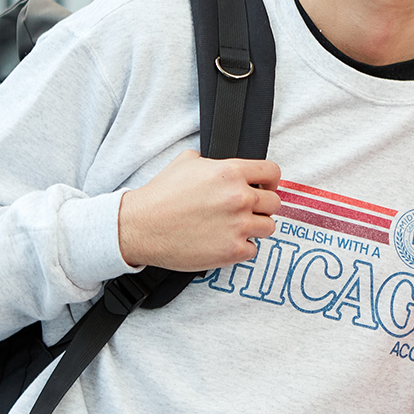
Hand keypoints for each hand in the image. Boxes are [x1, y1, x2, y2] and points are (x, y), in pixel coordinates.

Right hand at [117, 150, 280, 271]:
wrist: (140, 227)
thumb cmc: (160, 196)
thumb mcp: (187, 162)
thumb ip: (215, 162)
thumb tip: (228, 166)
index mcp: (230, 173)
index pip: (272, 172)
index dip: (270, 181)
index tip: (266, 188)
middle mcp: (238, 198)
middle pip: (274, 203)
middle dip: (262, 206)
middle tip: (246, 210)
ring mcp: (238, 226)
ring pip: (268, 227)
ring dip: (254, 227)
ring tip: (234, 227)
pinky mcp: (232, 251)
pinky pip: (253, 249)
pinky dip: (241, 247)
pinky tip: (223, 241)